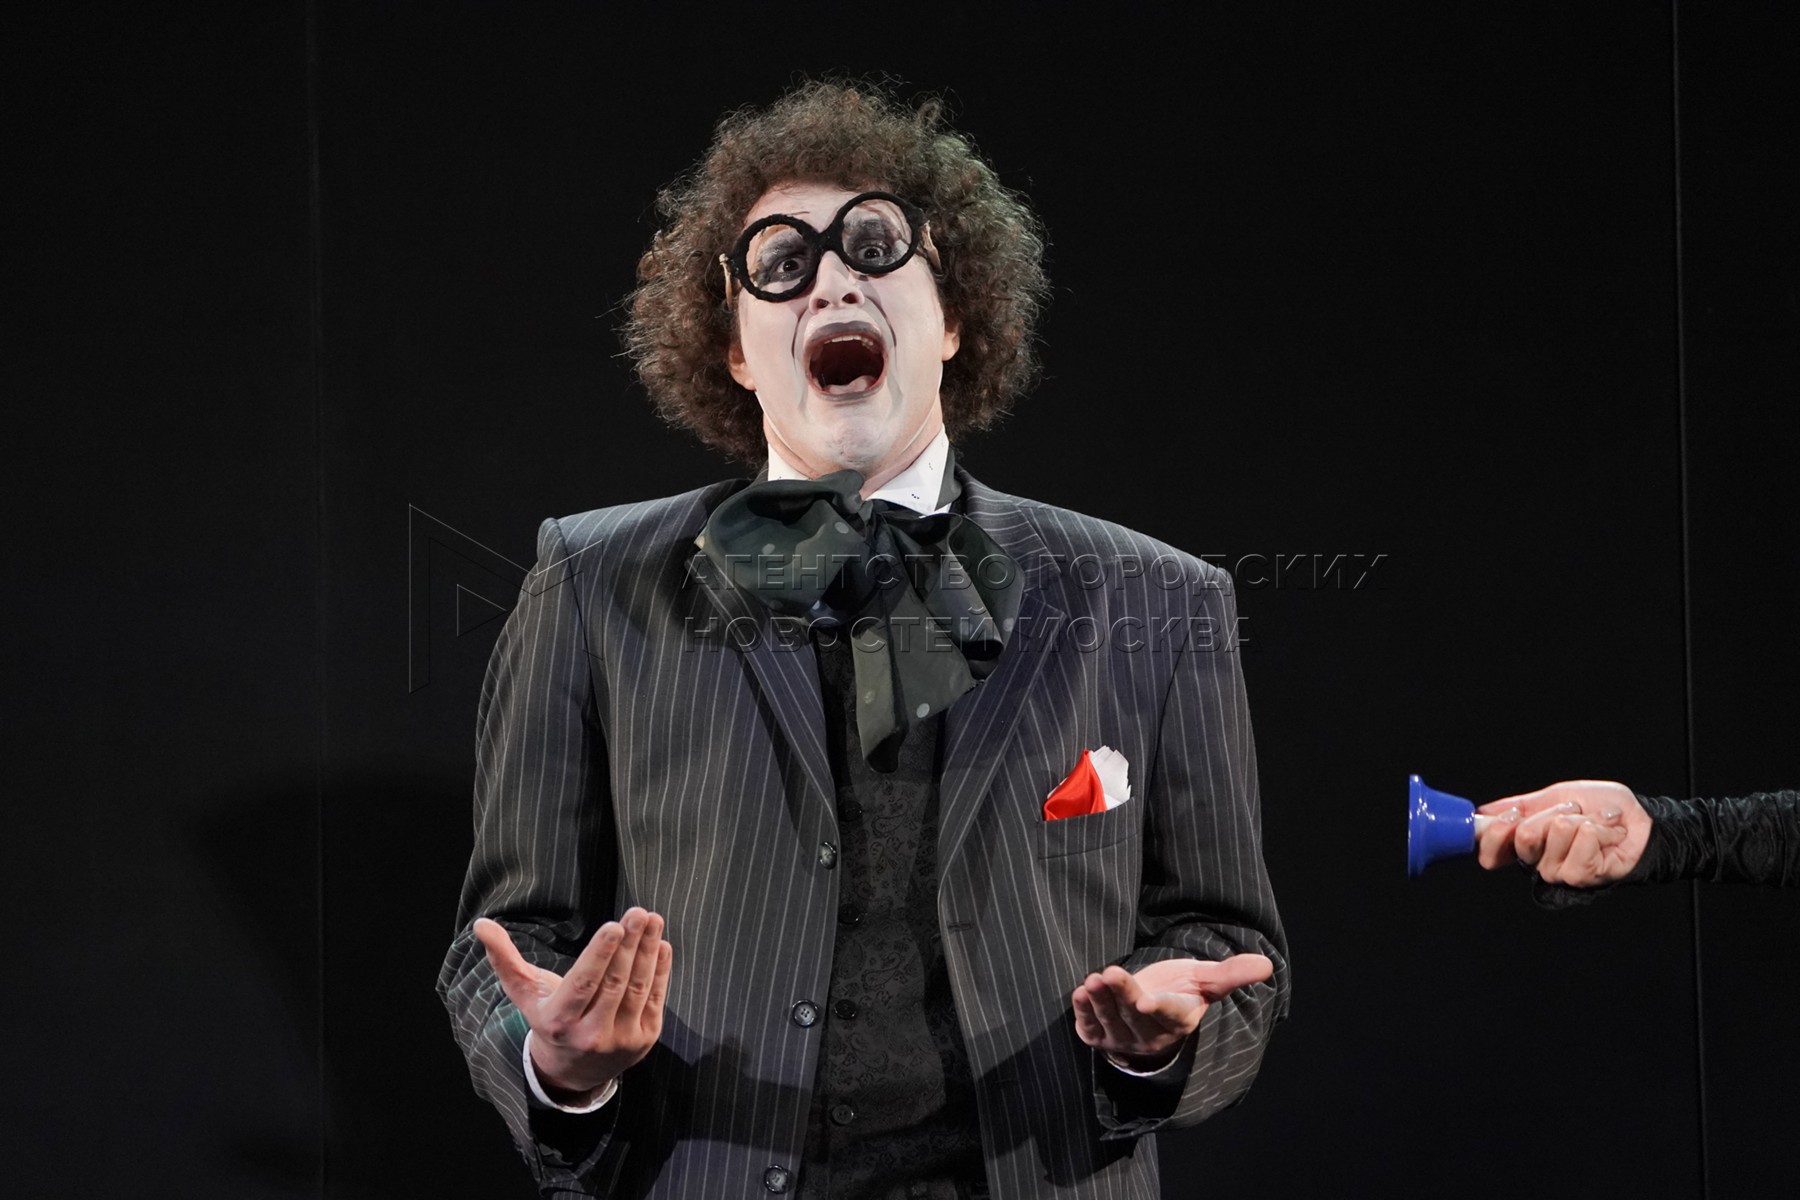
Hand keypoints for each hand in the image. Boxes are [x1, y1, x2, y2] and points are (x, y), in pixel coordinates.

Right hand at [474, 907, 672, 1100]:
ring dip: (647, 951)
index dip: (600, 956)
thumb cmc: (549, 1020)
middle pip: (614, 983)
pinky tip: (660, 944)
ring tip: (651, 919)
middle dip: (628, 945)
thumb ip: (504, 959)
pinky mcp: (644, 1040)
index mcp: (560, 1022)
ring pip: (637, 989)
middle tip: (636, 913)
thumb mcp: (524, 994)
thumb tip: (481, 924)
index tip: (614, 926)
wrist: (574, 1072)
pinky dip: (660, 971)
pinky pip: (654, 999)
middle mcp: (591, 1035)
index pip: (583, 985)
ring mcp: (621, 1040)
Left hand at [1071, 954, 1273, 1069]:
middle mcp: (1150, 1035)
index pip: (1170, 1016)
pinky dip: (1082, 1013)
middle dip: (1122, 995)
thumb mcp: (1205, 981)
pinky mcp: (1100, 1036)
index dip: (1160, 1009)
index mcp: (1179, 1020)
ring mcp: (1123, 1038)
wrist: (1150, 1010)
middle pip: (1135, 1015)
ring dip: (1099, 1002)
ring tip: (1092, 980)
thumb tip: (1267, 964)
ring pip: (1110, 1021)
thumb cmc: (1180, 991)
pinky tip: (1078, 994)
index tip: (1148, 1002)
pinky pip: (1090, 1027)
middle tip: (1109, 973)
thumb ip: (1231, 974)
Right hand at [1476, 780, 1652, 885]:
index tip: (1512, 816)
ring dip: (1581, 820)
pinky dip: (1599, 829)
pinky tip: (1608, 833)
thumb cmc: (1598, 807)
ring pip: (1555, 835)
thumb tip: (1483, 811)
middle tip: (1572, 812)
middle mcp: (1538, 863)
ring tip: (1593, 823)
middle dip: (1552, 813)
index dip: (1495, 834)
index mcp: (1525, 844)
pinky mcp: (1585, 876)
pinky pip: (1582, 844)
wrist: (1638, 817)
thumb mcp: (1554, 796)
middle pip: (1524, 837)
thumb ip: (1518, 805)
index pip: (1491, 853)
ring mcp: (1561, 872)